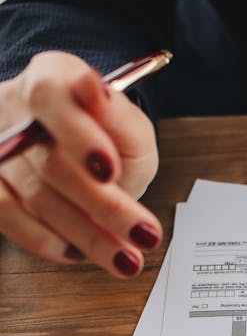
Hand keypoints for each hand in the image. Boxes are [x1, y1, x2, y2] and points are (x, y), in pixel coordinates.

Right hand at [0, 51, 160, 276]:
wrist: (86, 162)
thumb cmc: (109, 142)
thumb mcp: (129, 127)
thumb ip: (117, 114)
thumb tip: (91, 86)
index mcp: (53, 78)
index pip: (52, 97)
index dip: (79, 136)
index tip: (110, 170)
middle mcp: (16, 109)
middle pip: (52, 161)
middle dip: (105, 205)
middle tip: (143, 233)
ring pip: (35, 196)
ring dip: (86, 234)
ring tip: (125, 257)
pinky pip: (6, 216)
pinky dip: (45, 240)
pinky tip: (77, 252)